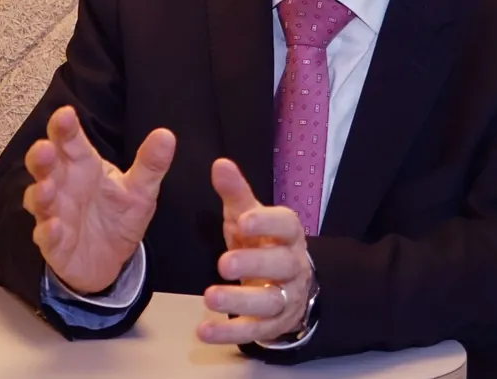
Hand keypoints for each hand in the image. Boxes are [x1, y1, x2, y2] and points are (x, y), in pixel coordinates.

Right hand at [22, 105, 175, 293]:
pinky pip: (45, 236)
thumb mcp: (140, 190)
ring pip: (38, 199)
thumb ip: (150, 164)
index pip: (70, 141)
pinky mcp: (53, 242)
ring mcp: (54, 213)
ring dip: (39, 193)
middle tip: (45, 148)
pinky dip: (47, 231)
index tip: (65, 114)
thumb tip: (166, 135)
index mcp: (83, 165)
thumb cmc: (117, 216)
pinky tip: (53, 226)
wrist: (109, 260)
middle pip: (46, 165)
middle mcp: (63, 185)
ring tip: (46, 187)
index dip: (64, 127)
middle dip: (42, 156)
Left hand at [197, 158, 312, 344]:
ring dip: (240, 302)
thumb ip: (234, 193)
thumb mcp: (248, 216)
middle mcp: (291, 267)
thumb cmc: (262, 243)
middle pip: (281, 265)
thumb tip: (220, 164)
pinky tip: (204, 331)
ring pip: (270, 302)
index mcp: (287, 235)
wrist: (286, 285)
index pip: (287, 225)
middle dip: (254, 264)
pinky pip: (253, 331)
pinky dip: (229, 333)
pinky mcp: (271, 325)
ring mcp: (285, 298)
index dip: (268, 223)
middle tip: (224, 263)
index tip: (244, 220)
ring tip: (210, 297)